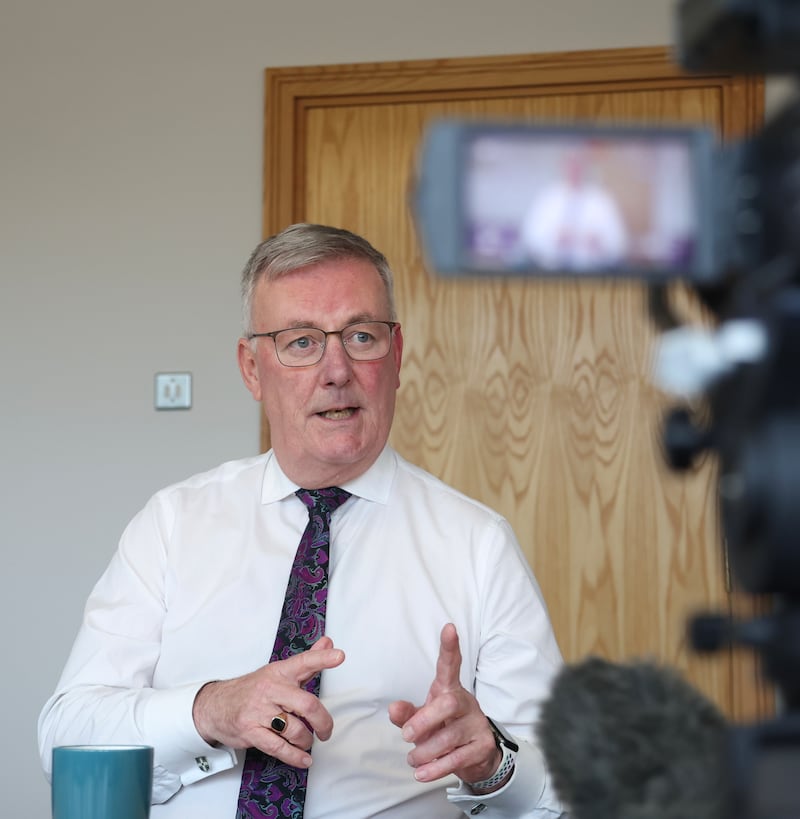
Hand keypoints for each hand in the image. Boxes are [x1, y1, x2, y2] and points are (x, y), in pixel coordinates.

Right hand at [192, 636, 344, 768]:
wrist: (215, 705)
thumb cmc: (254, 689)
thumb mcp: (279, 671)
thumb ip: (307, 660)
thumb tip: (329, 643)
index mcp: (280, 672)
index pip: (304, 661)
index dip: (322, 659)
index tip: (340, 656)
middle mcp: (271, 689)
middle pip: (306, 704)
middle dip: (323, 722)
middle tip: (326, 731)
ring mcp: (260, 711)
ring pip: (295, 729)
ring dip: (306, 740)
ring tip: (307, 741)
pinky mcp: (251, 731)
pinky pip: (278, 747)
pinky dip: (295, 756)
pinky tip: (303, 759)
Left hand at [388, 623, 500, 786]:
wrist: (475, 756)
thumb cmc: (443, 728)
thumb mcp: (423, 719)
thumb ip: (407, 713)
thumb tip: (392, 708)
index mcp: (449, 689)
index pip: (451, 664)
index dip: (450, 647)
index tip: (449, 627)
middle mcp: (466, 702)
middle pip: (448, 703)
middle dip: (425, 720)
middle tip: (406, 736)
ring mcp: (477, 724)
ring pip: (451, 735)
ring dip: (426, 751)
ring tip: (413, 759)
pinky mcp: (483, 746)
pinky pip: (458, 758)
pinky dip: (436, 768)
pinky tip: (422, 773)